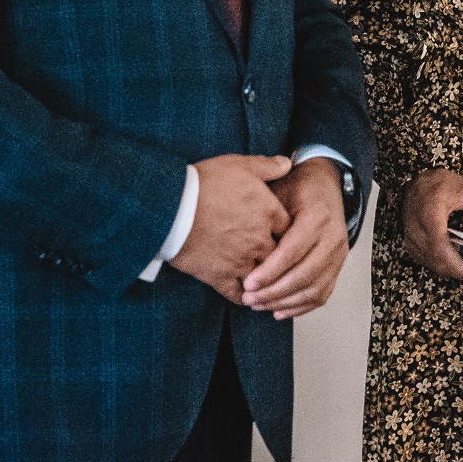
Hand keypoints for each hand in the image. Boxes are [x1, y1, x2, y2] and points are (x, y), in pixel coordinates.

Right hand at [169, 154, 292, 300]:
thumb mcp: (239, 165)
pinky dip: (245, 297)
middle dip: (280, 257)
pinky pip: (238, 294)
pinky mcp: (220, 276)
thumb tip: (288, 164)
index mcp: (268, 212)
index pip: (291, 227)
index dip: (288, 230)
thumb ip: (268, 166)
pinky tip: (247, 297)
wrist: (171, 207)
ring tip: (265, 282)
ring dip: (265, 279)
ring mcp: (241, 260)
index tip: (284, 233)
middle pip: (281, 255)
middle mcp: (260, 239)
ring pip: (264, 278)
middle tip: (278, 259)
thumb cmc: (205, 182)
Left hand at [242, 158, 349, 319]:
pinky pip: (322, 294)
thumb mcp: (279, 191)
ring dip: (284, 302)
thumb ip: (266, 216)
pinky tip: (279, 311)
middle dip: (274, 291)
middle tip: (250, 299)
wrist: (324, 184)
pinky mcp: (338, 266)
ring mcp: (339, 253)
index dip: (270, 271)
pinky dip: (300, 307)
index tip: (248, 283)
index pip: (293, 251)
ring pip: (314, 288)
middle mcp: (333, 237)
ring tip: (259, 306)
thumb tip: (243, 242)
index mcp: (318, 216)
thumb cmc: (297, 188)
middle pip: (304, 274)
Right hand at [402, 168, 462, 286]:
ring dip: (448, 270)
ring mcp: (410, 235)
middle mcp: (417, 227)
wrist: (415, 180)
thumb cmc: (439, 183)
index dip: (454, 263)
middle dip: (455, 271)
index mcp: (431, 213)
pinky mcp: (410, 240)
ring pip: (429, 261)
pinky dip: (438, 264)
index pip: (439, 244)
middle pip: (435, 258)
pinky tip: (453, 267)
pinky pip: (423, 259)